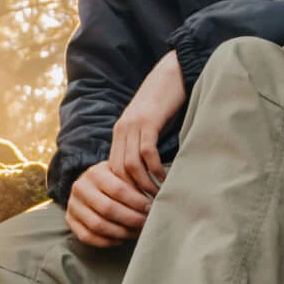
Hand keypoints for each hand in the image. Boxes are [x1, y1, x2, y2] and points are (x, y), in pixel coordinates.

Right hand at [65, 160, 155, 247]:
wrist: (87, 185)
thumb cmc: (111, 181)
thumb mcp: (120, 174)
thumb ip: (133, 183)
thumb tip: (156, 200)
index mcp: (95, 173)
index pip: (118, 189)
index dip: (136, 201)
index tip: (150, 208)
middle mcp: (80, 188)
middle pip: (108, 209)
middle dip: (131, 219)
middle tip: (146, 223)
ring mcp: (73, 205)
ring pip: (97, 225)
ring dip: (120, 232)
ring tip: (135, 233)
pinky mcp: (69, 220)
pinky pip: (87, 236)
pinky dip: (106, 241)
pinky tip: (120, 240)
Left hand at [108, 51, 184, 193]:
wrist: (171, 73)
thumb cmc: (164, 103)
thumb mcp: (148, 126)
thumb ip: (143, 146)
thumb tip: (148, 174)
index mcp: (119, 134)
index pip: (112, 171)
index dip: (123, 190)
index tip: (135, 206)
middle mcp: (121, 131)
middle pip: (118, 172)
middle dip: (132, 194)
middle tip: (146, 209)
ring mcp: (133, 125)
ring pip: (131, 165)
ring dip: (144, 184)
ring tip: (156, 198)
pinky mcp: (148, 121)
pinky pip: (147, 152)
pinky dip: (155, 168)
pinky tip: (164, 178)